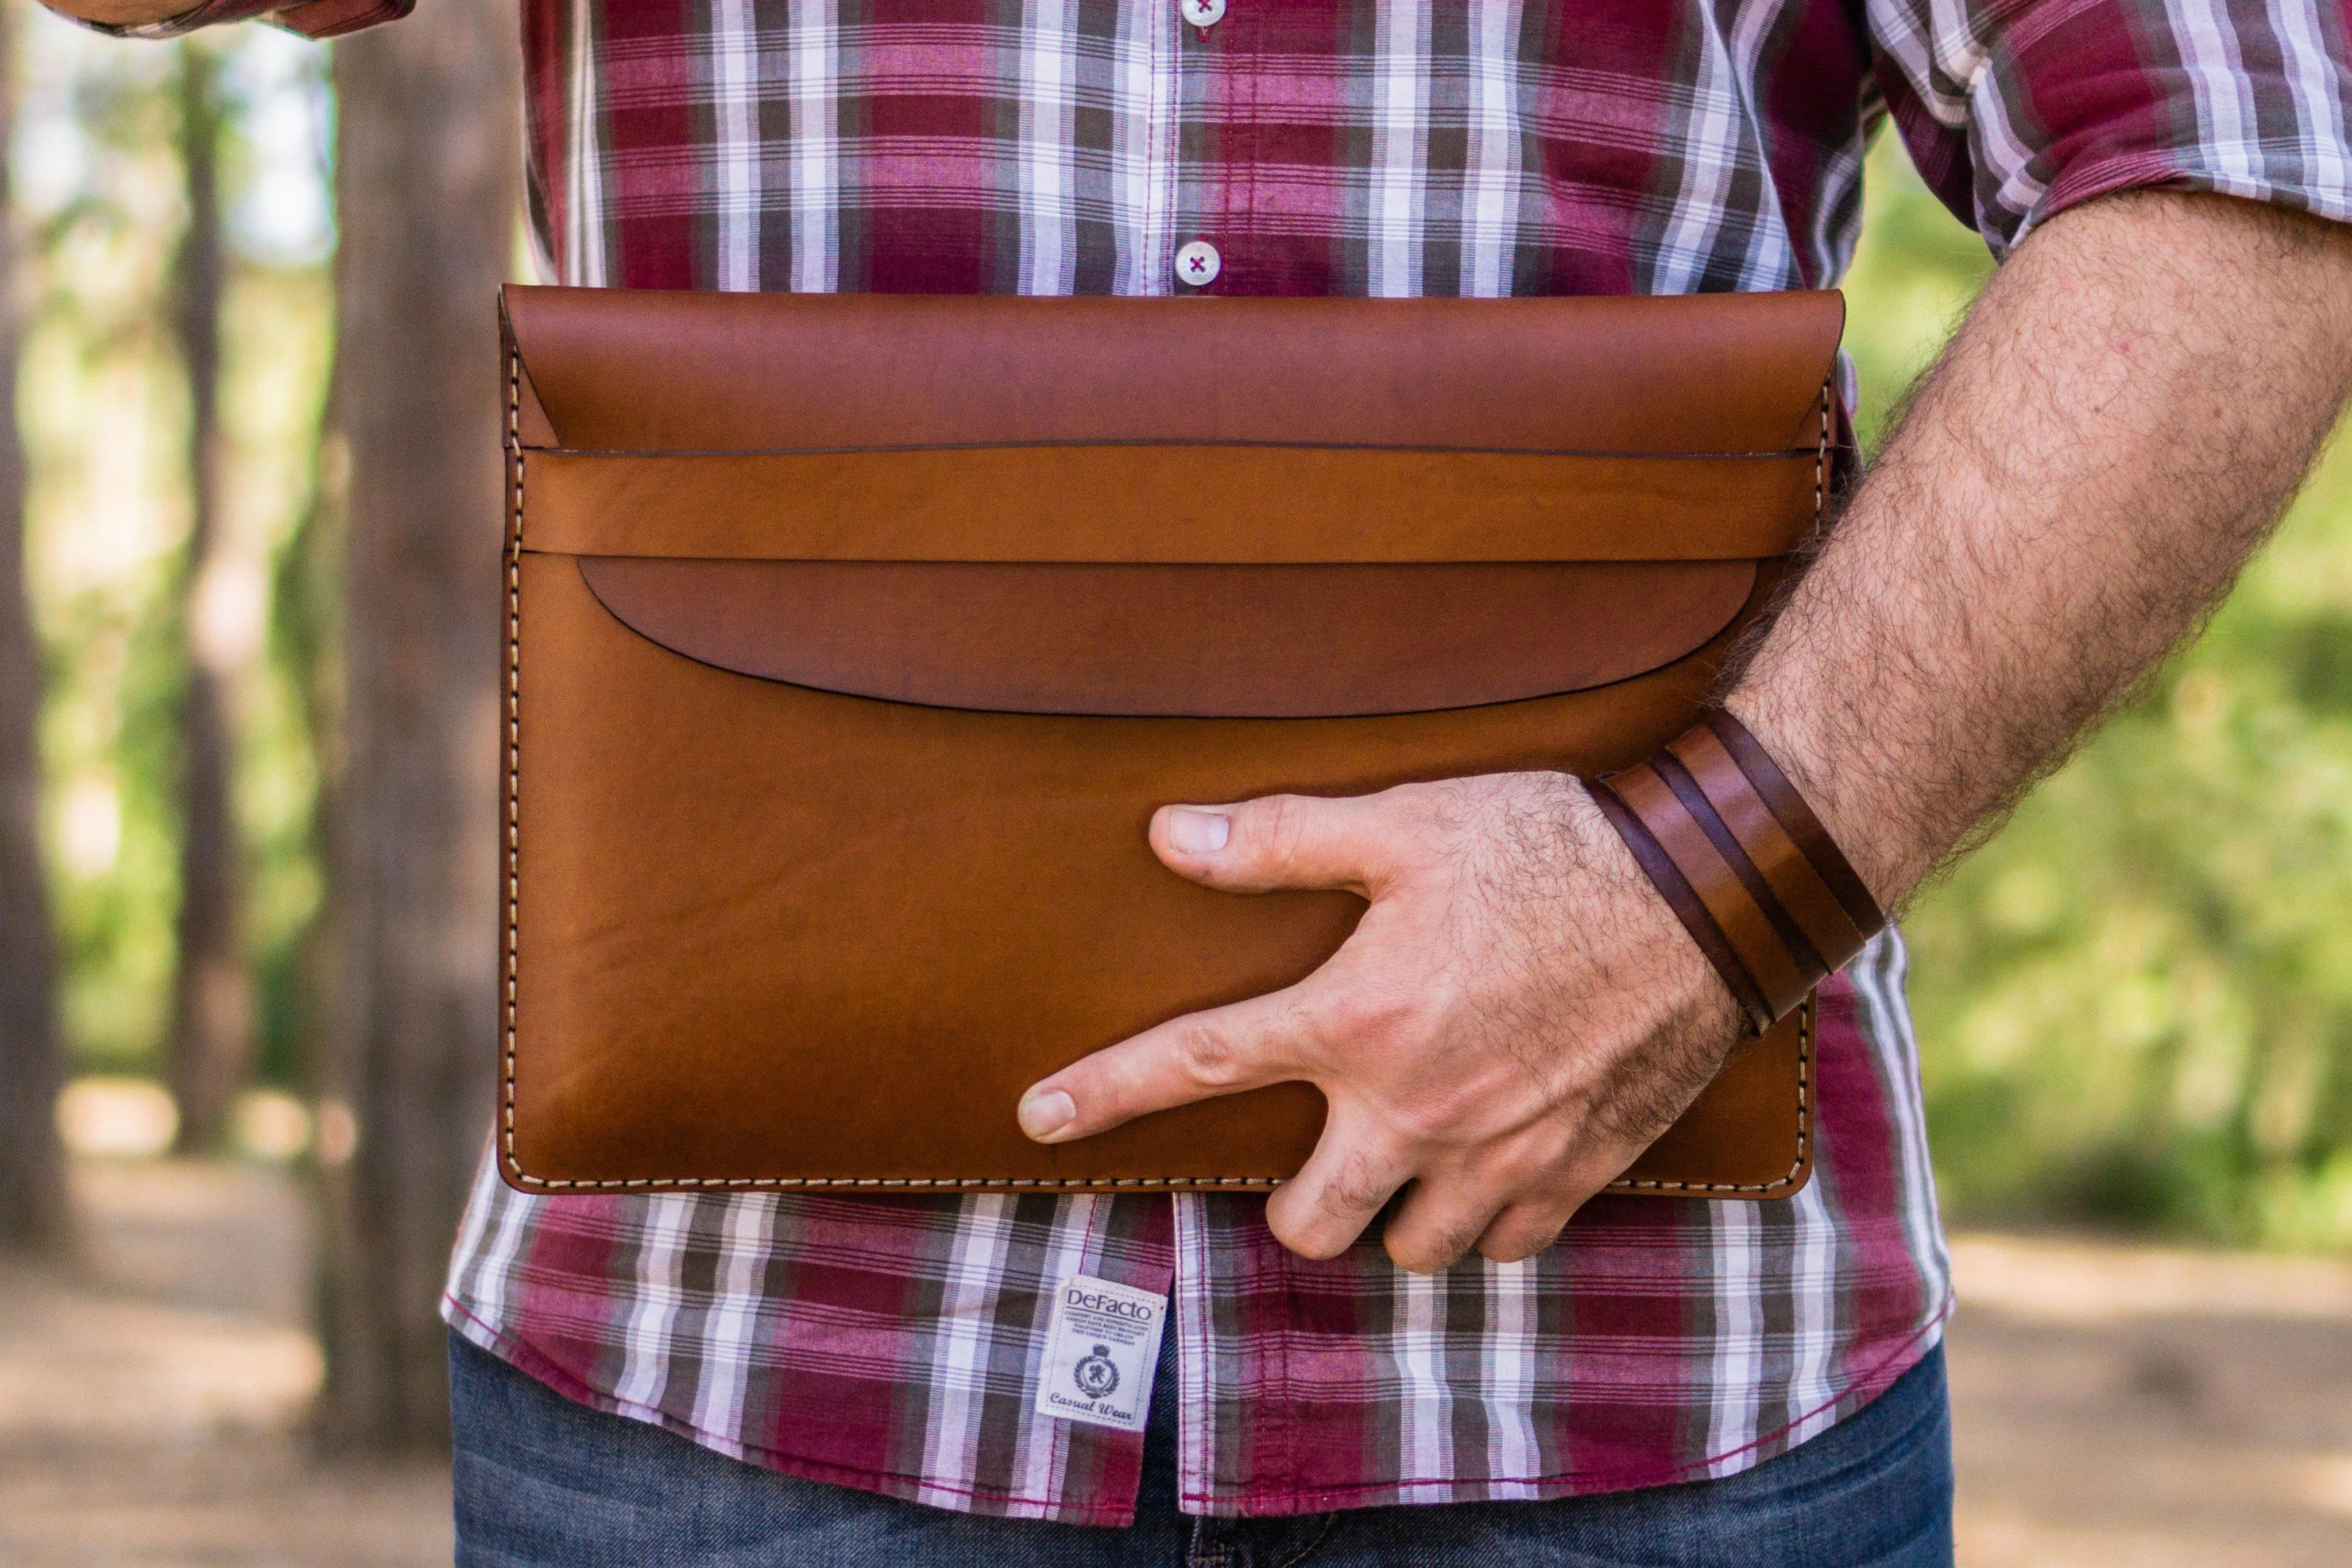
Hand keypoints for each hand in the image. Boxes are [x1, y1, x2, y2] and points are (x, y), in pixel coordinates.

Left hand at [1015, 772, 1745, 1271]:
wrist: (1707, 892)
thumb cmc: (1550, 847)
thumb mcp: (1406, 822)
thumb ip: (1283, 840)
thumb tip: (1172, 838)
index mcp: (1357, 1019)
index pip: (1200, 1063)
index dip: (1105, 1094)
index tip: (1038, 1121)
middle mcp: (1415, 1108)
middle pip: (1309, 1224)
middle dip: (1295, 1206)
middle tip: (1315, 1154)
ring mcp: (1498, 1154)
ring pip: (1410, 1252)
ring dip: (1393, 1217)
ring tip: (1407, 1159)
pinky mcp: (1575, 1171)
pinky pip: (1507, 1248)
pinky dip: (1487, 1224)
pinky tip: (1488, 1167)